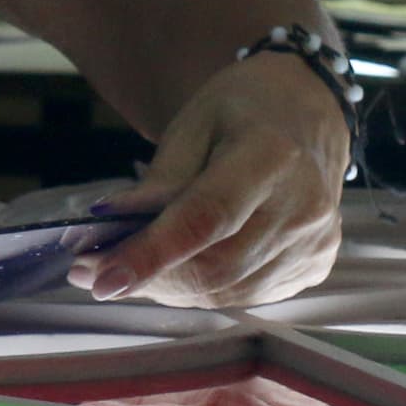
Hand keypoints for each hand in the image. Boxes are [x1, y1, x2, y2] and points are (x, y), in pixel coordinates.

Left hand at [75, 51, 347, 307]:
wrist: (307, 111)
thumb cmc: (242, 111)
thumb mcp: (193, 124)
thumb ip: (157, 181)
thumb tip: (109, 230)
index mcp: (271, 155)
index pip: (207, 218)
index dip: (151, 254)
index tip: (101, 279)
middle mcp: (302, 206)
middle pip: (214, 266)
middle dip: (146, 277)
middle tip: (90, 272)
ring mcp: (313, 242)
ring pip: (225, 290)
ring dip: (168, 288)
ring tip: (130, 270)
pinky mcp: (315, 264)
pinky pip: (245, 294)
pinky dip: (201, 289)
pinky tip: (179, 268)